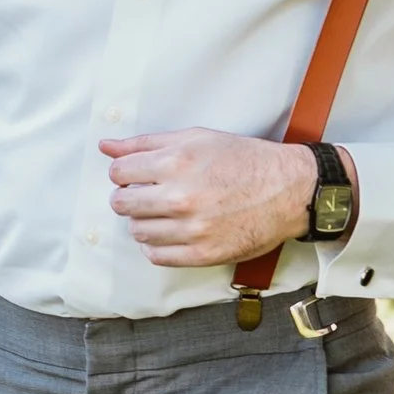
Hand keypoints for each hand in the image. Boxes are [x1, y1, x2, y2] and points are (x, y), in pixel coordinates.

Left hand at [101, 128, 326, 266]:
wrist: (287, 189)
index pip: (119, 173)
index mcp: (177, 162)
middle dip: (129, 197)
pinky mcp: (202, 254)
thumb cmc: (243, 160)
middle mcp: (181, 196)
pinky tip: (172, 231)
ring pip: (138, 231)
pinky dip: (157, 244)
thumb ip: (147, 143)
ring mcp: (191, 229)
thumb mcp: (197, 138)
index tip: (136, 176)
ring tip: (165, 212)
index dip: (124, 173)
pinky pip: (156, 256)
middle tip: (149, 194)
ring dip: (144, 221)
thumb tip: (105, 145)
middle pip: (122, 204)